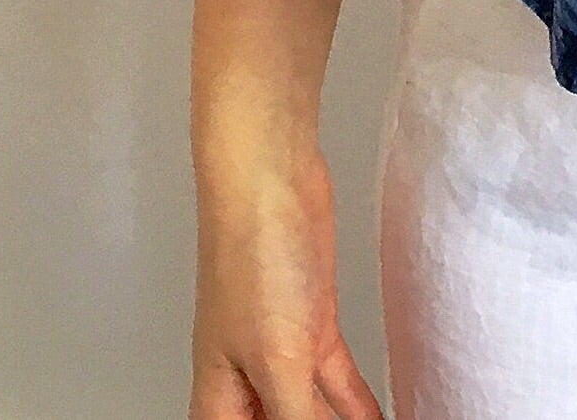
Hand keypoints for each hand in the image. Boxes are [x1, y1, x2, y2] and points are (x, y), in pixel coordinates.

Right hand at [191, 142, 384, 419]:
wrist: (270, 181)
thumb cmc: (254, 259)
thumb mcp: (278, 357)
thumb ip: (295, 418)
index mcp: (219, 399)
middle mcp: (247, 381)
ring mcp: (284, 349)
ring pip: (310, 412)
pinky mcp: (315, 322)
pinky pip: (336, 381)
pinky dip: (357, 404)